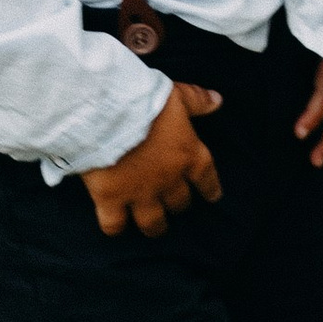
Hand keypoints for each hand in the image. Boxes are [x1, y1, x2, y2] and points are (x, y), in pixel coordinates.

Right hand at [82, 83, 222, 238]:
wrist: (105, 110)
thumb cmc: (142, 98)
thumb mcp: (175, 94)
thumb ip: (196, 100)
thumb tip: (217, 101)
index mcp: (187, 153)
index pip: (206, 178)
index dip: (210, 189)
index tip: (212, 196)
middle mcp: (168, 179)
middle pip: (179, 203)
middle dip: (178, 204)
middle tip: (172, 203)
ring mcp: (140, 193)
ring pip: (153, 223)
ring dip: (155, 226)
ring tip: (152, 226)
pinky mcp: (111, 199)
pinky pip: (115, 225)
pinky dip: (114, 227)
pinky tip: (114, 224)